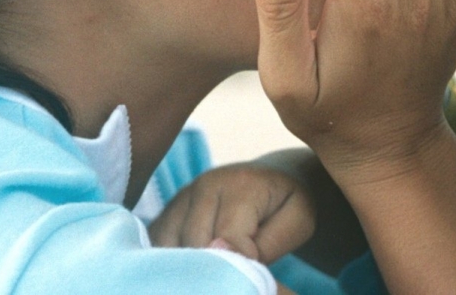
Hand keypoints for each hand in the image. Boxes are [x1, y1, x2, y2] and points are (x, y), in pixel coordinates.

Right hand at [147, 162, 314, 263]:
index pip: (227, 239)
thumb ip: (270, 242)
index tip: (258, 271)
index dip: (242, 266)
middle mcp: (203, 186)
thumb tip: (225, 255)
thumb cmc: (288, 204)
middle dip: (215, 271)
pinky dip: (173, 267)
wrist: (271, 179)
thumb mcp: (299, 220)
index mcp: (239, 184)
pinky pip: (156, 252)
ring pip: (171, 253)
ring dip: (193, 270)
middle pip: (195, 248)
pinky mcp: (164, 215)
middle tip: (237, 277)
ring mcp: (180, 199)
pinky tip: (195, 270)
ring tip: (220, 271)